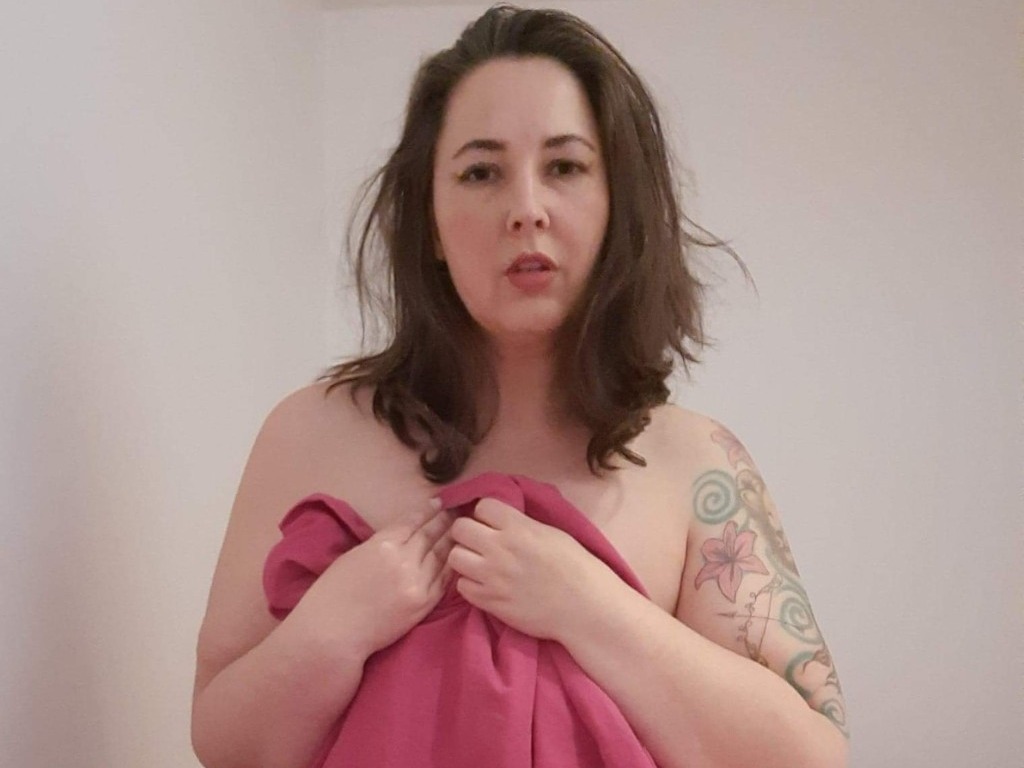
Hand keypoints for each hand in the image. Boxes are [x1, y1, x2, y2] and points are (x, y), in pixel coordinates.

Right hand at [293, 499, 456, 659]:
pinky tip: (456, 558)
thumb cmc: (333, 593)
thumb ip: (380, 544)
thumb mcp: (354, 556)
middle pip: (430, 536)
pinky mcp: (424, 603)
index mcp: (383, 544)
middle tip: (455, 512)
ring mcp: (417, 582)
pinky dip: (450, 567)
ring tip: (460, 533)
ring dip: (451, 542)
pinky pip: (443, 580)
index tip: (438, 502)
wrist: (334, 632)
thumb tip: (399, 537)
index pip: (412, 522)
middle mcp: (404, 560)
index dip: (427, 511)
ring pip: (441, 555)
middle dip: (443, 522)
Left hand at [446, 497, 616, 641]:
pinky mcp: (490, 601)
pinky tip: (485, 584)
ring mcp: (492, 576)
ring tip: (479, 564)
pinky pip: (461, 586)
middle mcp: (500, 548)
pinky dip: (470, 584)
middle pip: (459, 528)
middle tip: (479, 542)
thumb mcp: (551, 532)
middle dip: (467, 532)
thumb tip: (501, 519)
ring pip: (454, 557)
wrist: (584, 606)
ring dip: (465, 558)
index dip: (485, 514)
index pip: (482, 506)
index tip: (492, 523)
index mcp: (518, 527)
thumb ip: (521, 523)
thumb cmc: (575, 566)